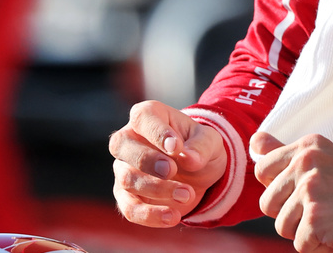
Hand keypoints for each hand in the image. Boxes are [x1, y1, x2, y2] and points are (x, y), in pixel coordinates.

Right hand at [109, 100, 226, 226]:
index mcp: (148, 116)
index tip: (176, 147)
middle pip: (122, 146)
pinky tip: (173, 217)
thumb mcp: (210, 141)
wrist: (198, 174)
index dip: (157, 132)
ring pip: (126, 179)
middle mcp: (128, 140)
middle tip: (172, 170)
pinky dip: (149, 215)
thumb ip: (201, 145)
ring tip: (187, 194)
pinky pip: (129, 208)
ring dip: (157, 189)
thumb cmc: (198, 147)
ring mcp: (123, 169)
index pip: (143, 117)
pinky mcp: (126, 196)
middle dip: (148, 160)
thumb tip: (189, 157)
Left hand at [252, 131, 332, 252]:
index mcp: (308, 145)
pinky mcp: (315, 217)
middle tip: (323, 208)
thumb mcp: (325, 160)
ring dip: (304, 232)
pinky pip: (299, 245)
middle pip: (266, 202)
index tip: (308, 191)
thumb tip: (254, 141)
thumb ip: (287, 151)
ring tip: (331, 220)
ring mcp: (311, 188)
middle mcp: (307, 161)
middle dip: (289, 214)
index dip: (280, 189)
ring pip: (280, 226)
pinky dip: (318, 247)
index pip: (263, 169)